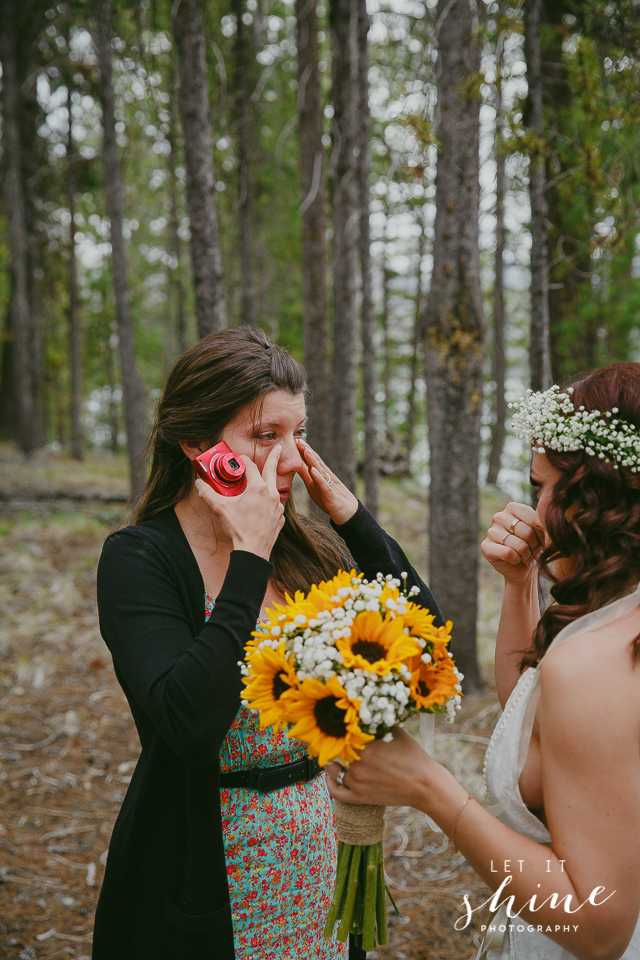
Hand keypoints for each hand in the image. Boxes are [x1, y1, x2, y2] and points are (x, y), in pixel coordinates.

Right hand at [195, 445, 284, 559]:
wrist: (253, 551)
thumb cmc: (238, 529)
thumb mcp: (220, 509)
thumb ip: (208, 493)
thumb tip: (199, 484)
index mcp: (258, 488)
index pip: (251, 465)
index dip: (242, 460)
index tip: (237, 459)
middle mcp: (272, 494)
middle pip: (272, 470)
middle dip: (274, 457)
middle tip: (278, 447)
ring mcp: (278, 506)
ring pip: (274, 488)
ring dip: (269, 482)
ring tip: (265, 480)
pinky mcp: (280, 518)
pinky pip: (275, 504)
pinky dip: (270, 501)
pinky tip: (262, 506)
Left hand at [295, 438, 357, 524]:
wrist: (347, 513)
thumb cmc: (329, 499)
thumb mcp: (313, 486)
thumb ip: (306, 475)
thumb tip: (294, 465)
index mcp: (320, 474)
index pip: (311, 460)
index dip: (303, 451)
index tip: (295, 440)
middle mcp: (325, 477)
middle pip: (316, 462)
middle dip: (307, 451)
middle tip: (298, 440)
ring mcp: (329, 485)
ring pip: (320, 470)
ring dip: (312, 460)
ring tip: (305, 450)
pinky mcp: (331, 495)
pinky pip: (324, 485)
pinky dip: (318, 477)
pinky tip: (313, 470)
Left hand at [325, 728, 439, 809]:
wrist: (424, 784)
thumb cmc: (412, 756)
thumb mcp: (396, 731)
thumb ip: (377, 723)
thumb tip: (364, 712)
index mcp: (366, 747)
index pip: (342, 734)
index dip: (341, 729)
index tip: (343, 725)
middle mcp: (358, 765)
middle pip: (336, 751)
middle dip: (337, 743)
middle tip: (339, 738)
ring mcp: (358, 783)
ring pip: (333, 770)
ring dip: (334, 760)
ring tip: (336, 754)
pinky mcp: (360, 798)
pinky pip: (336, 792)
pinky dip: (329, 783)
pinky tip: (330, 775)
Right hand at [481, 502, 545, 584]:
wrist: (522, 569)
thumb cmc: (533, 547)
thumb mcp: (541, 532)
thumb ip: (541, 523)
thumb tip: (542, 521)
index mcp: (512, 507)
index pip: (533, 518)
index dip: (542, 533)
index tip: (543, 541)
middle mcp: (499, 517)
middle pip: (527, 532)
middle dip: (535, 546)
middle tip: (535, 552)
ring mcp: (491, 531)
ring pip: (519, 544)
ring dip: (527, 555)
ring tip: (527, 558)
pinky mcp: (485, 546)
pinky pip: (507, 553)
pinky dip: (516, 560)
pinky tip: (516, 560)